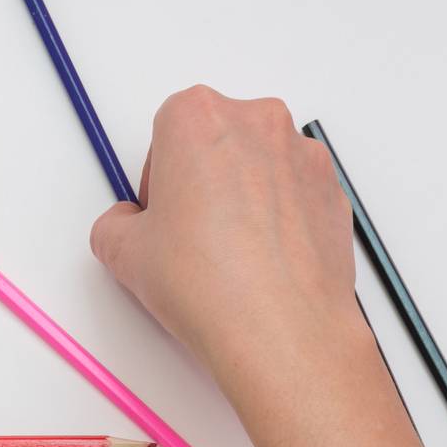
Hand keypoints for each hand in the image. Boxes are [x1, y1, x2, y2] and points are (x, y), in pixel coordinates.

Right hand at [88, 85, 364, 404]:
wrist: (279, 329)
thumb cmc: (209, 282)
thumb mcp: (124, 255)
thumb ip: (115, 226)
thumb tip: (124, 227)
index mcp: (197, 117)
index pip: (165, 131)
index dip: (158, 179)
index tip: (159, 214)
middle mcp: (255, 122)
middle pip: (216, 142)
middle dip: (200, 182)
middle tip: (189, 236)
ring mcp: (301, 154)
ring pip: (258, 166)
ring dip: (240, 198)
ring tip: (227, 256)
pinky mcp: (331, 189)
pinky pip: (293, 193)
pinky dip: (276, 218)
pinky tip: (259, 262)